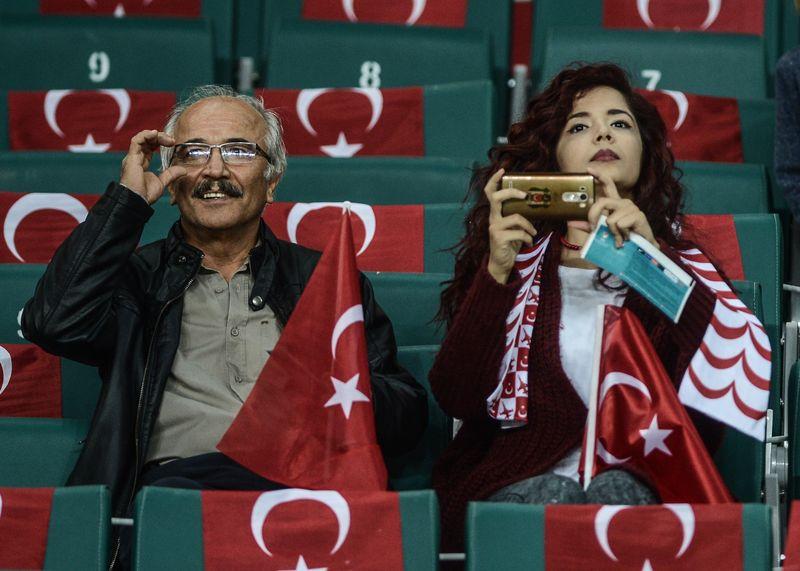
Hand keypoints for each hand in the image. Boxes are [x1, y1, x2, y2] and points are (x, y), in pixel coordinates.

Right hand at [120, 130, 186, 204]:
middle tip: (172, 140)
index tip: (172, 143)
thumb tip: (184, 170)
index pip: (149, 147)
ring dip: (154, 135)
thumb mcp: (162, 182)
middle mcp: (135, 159)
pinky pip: (136, 141)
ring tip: (167, 138)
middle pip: (145, 141)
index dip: (159, 142)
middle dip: (159, 137)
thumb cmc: (145, 194)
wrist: (137, 201)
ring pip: (141, 139)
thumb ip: (171, 174)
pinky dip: (145, 135)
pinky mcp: (131, 158)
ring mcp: (132, 158)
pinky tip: (155, 134)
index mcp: (141, 163)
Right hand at [484, 168, 537, 283]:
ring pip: (515, 217)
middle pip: (497, 198)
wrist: (501, 263)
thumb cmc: (509, 244)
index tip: (503, 171)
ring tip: (532, 233)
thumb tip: (533, 206)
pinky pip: (519, 233)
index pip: (489, 193)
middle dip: (511, 193)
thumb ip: (517, 217)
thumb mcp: (514, 228)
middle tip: (524, 195)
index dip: (494, 181)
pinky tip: (528, 243)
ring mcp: (494, 228)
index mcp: (496, 214)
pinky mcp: (498, 238)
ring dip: (528, 226)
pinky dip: (527, 238)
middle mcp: (493, 219)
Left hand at [586, 167, 656, 248]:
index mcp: (615, 204)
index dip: (600, 176)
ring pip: (610, 219)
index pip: (608, 186)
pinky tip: (628, 237)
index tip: (589, 169)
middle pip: (602, 202)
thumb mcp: (601, 232)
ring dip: (612, 232)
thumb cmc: (621, 238)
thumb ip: (587, 226)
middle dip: (593, 216)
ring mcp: (631, 208)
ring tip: (620, 236)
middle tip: (594, 229)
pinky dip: (621, 234)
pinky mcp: (638, 216)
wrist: (640, 249)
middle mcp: (623, 203)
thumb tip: (570, 222)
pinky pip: (619, 224)